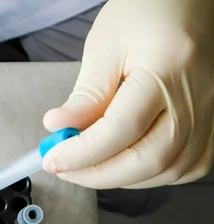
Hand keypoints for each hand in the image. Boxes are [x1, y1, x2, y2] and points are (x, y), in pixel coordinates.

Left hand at [41, 0, 213, 188]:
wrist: (188, 2)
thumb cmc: (146, 13)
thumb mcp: (105, 46)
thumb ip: (86, 94)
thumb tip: (59, 130)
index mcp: (168, 69)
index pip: (121, 129)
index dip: (82, 152)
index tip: (52, 159)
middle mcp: (197, 97)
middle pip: (148, 159)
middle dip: (97, 174)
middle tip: (63, 168)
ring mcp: (210, 114)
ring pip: (168, 170)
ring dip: (120, 178)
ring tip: (86, 165)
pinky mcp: (212, 123)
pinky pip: (186, 167)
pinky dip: (150, 176)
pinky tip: (123, 164)